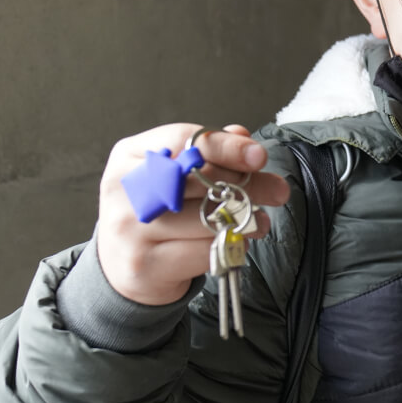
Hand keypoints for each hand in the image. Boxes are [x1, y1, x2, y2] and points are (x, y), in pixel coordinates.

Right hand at [95, 124, 290, 304]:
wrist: (124, 265)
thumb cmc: (159, 211)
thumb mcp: (174, 174)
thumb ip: (209, 153)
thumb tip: (243, 136)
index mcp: (130, 155)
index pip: (185, 141)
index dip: (227, 147)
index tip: (258, 156)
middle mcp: (124, 189)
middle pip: (199, 179)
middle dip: (247, 184)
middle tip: (277, 190)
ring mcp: (130, 228)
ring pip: (205, 218)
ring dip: (244, 219)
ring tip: (259, 220)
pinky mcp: (144, 264)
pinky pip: (202, 251)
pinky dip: (227, 245)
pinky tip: (235, 240)